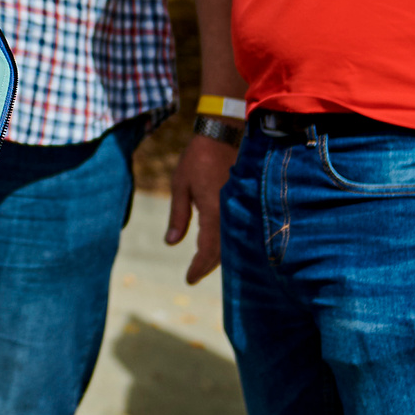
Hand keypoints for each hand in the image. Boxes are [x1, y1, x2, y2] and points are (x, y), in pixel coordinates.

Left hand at [165, 129, 236, 285]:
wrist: (222, 135)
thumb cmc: (197, 158)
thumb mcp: (179, 186)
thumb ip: (178, 216)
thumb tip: (171, 243)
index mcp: (213, 211)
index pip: (208, 250)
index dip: (199, 267)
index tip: (189, 279)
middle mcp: (229, 213)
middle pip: (223, 251)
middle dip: (209, 266)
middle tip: (194, 275)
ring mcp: (239, 208)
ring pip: (232, 242)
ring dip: (220, 256)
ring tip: (204, 264)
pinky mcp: (243, 202)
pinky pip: (237, 229)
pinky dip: (228, 242)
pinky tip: (220, 244)